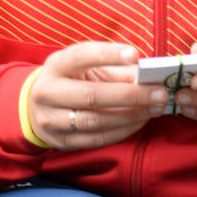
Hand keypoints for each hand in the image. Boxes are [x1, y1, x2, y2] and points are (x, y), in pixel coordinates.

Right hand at [26, 42, 161, 148]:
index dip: (108, 54)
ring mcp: (51, 119)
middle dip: (130, 95)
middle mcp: (48, 92)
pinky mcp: (61, 141)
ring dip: (130, 116)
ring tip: (155, 108)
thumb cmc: (73, 79)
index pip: (81, 56)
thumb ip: (116, 68)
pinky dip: (122, 131)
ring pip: (95, 120)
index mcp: (56, 65)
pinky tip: (140, 122)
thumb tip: (149, 75)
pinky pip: (96, 139)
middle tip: (160, 93)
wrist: (37, 107)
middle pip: (92, 95)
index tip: (135, 55)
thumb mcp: (87, 66)